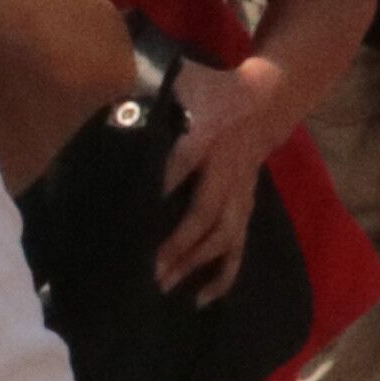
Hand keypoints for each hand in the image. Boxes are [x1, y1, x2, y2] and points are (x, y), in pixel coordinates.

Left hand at [154, 54, 285, 297]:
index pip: (181, 163)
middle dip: (177, 244)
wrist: (269, 97)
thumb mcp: (185, 81)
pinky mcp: (246, 207)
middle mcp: (227, 169)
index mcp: (209, 135)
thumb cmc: (213, 89)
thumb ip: (151, 94)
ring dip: (196, 265)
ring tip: (165, 287)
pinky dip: (225, 275)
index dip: (161, 185)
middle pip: (205, 213)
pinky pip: (239, 246)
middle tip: (147, 269)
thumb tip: (111, 102)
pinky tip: (204, 299)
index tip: (133, 211)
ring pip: (224, 236)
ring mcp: (241, 193)